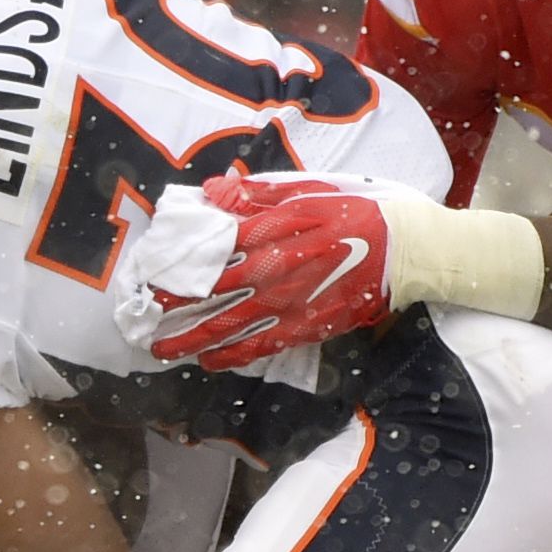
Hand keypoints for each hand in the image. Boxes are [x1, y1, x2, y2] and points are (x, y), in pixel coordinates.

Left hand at [150, 174, 394, 370]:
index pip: (213, 249)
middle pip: (213, 292)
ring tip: (164, 350)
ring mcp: (292, 303)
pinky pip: (263, 345)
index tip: (153, 272)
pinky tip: (211, 361)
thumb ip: (259, 193)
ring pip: (232, 325)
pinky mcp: (309, 326)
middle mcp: (277, 269)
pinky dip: (234, 356)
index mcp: (275, 230)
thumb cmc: (355, 211)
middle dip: (176, 306)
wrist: (406, 249)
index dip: (181, 263)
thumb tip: (215, 190)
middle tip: (145, 316)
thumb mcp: (307, 189)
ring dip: (194, 339)